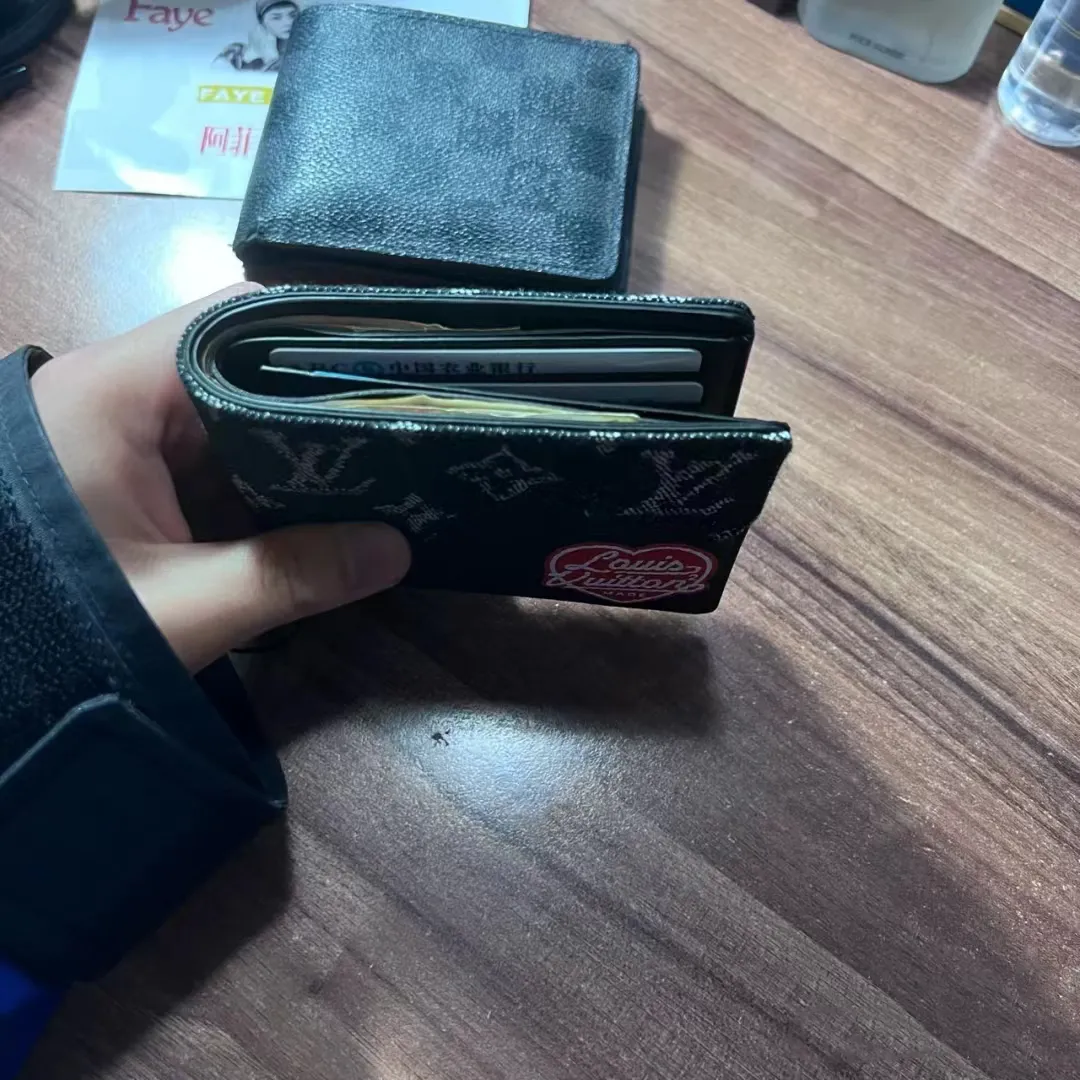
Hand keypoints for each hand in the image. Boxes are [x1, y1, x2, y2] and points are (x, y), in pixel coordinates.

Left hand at [31, 284, 410, 672]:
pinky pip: (203, 458)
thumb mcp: (183, 607)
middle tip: (393, 433)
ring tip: (370, 470)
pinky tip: (310, 508)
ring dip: (288, 450)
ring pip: (226, 415)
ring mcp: (113, 432)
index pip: (233, 321)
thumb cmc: (56, 630)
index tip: (388, 377)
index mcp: (115, 392)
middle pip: (236, 365)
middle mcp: (112, 390)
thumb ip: (293, 575)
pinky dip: (253, 483)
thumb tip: (398, 551)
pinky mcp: (118, 472)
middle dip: (313, 405)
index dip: (318, 339)